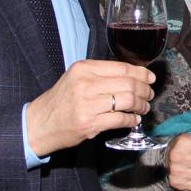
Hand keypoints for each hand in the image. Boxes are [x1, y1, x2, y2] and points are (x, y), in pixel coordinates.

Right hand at [25, 59, 154, 156]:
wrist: (39, 123)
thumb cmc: (61, 101)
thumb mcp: (76, 78)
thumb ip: (100, 74)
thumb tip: (133, 75)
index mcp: (84, 68)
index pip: (122, 67)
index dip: (141, 73)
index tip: (150, 78)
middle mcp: (85, 83)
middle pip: (128, 84)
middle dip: (145, 91)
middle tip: (149, 95)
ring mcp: (87, 104)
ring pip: (128, 100)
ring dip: (141, 105)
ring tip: (143, 108)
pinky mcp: (89, 123)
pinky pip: (121, 119)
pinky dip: (132, 120)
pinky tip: (134, 119)